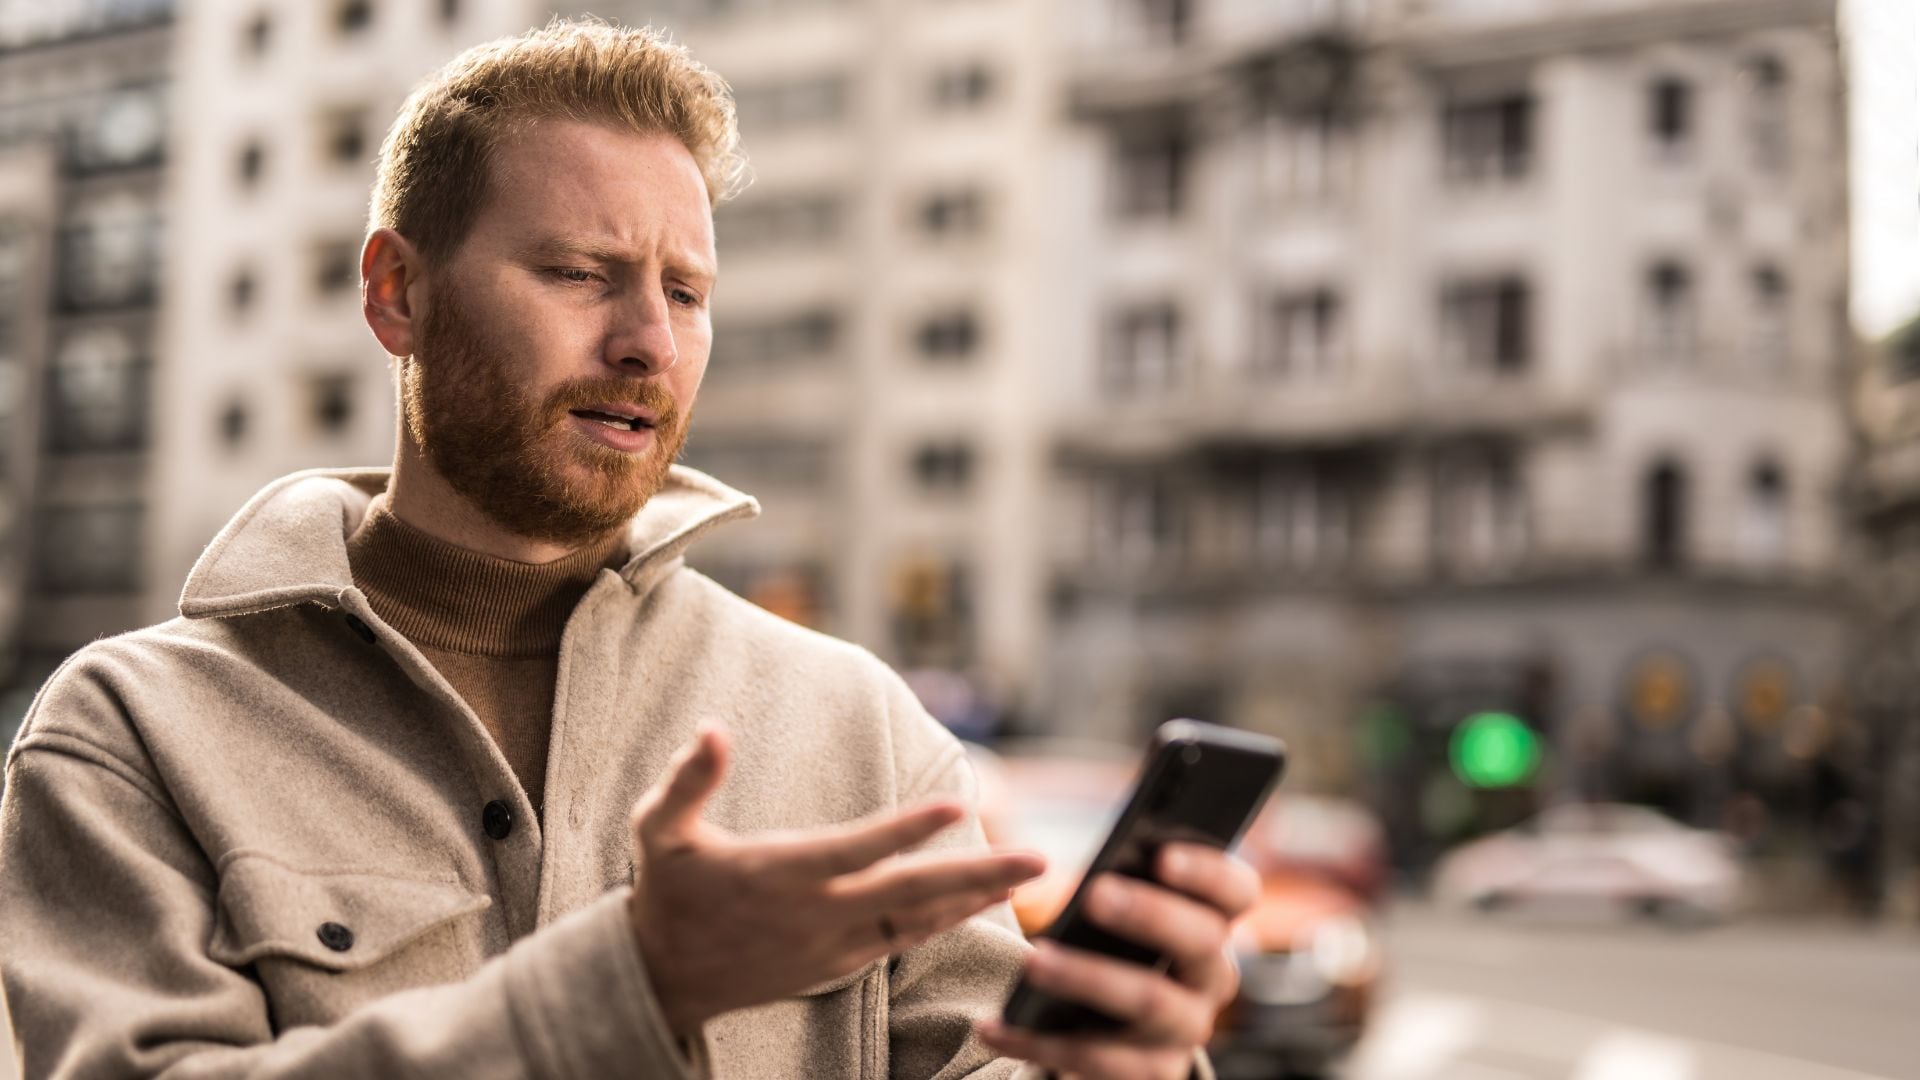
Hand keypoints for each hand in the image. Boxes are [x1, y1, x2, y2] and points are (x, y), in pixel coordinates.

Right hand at [628, 726, 1044, 1034]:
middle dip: (978, 874)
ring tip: (1026, 874)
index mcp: (778, 876)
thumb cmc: (665, 892)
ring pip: (919, 922)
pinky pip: (905, 940)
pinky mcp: (840, 966)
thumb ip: (688, 781)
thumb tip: (711, 728)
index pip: (854, 850)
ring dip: (976, 897)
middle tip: (1037, 858)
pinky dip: (946, 919)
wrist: (662, 979)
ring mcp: (833, 947)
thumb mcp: (657, 831)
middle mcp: (815, 916)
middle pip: (910, 894)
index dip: (906, 829)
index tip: (955, 804)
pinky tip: (980, 898)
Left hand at [976, 843, 1260, 1079]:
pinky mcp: (1151, 1074)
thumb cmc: (1111, 950)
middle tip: (1092, 893)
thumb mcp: (1122, 918)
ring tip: (1033, 960)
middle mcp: (1211, 979)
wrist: (1106, 1036)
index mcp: (1212, 925)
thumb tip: (1092, 870)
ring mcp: (1185, 1031)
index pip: (1236, 893)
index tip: (1162, 854)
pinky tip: (995, 1025)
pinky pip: (1097, 1059)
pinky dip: (1038, 1041)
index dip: (1208, 872)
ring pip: (1149, 1001)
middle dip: (1148, 914)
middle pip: (1199, 942)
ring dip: (1088, 977)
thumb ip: (1122, 886)